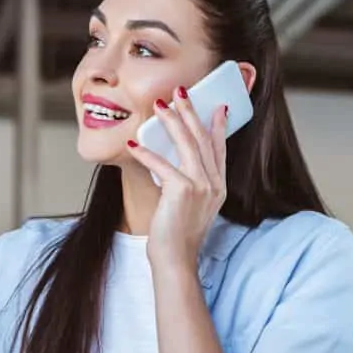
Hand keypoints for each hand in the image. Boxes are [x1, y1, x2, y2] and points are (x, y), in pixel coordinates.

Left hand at [127, 86, 226, 271]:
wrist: (176, 260)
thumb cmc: (177, 236)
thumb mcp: (189, 207)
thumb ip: (187, 184)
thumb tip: (170, 164)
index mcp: (218, 187)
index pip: (220, 149)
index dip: (219, 126)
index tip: (218, 107)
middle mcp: (214, 184)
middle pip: (203, 139)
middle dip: (191, 112)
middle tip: (180, 92)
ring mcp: (201, 187)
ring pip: (187, 144)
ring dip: (172, 121)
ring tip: (160, 105)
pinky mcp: (182, 191)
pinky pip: (163, 164)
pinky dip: (146, 153)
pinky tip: (133, 144)